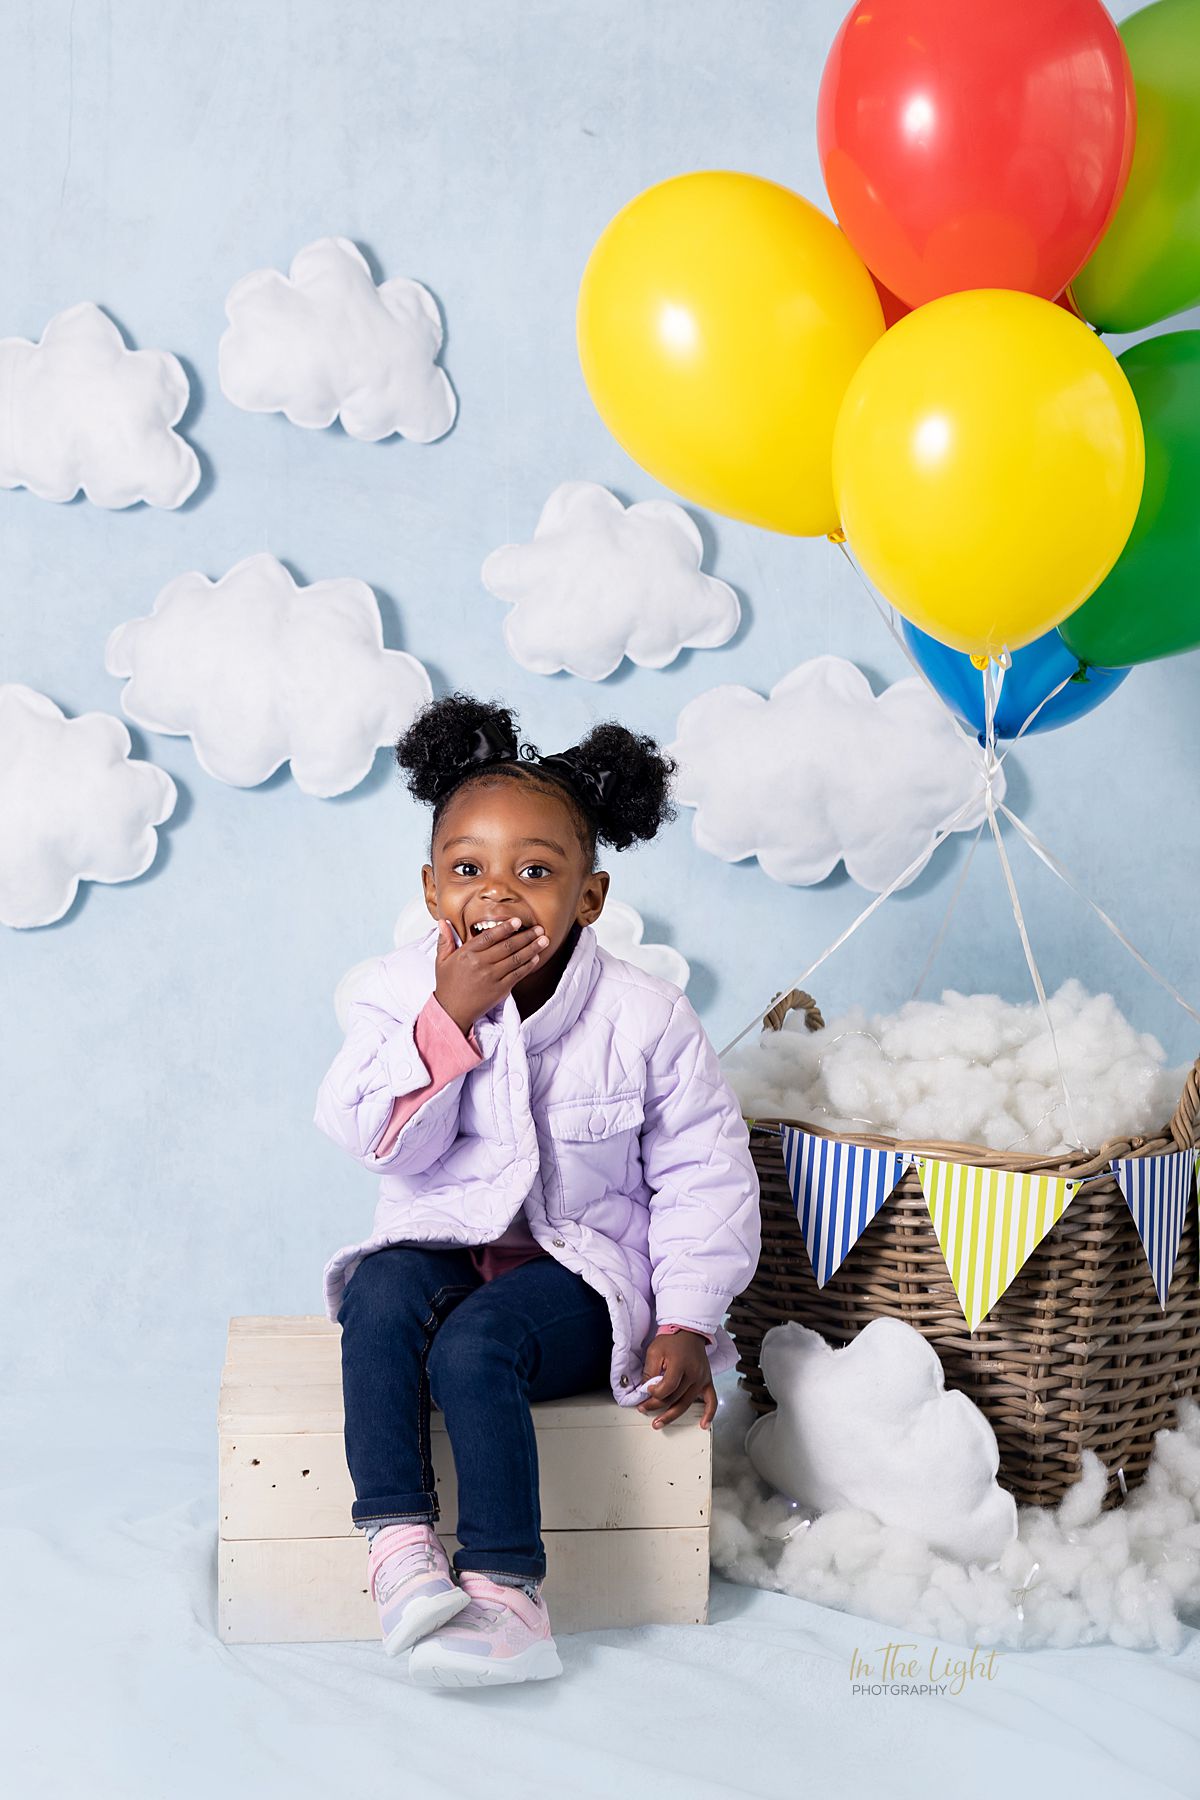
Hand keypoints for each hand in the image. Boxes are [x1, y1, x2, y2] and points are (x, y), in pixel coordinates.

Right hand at [433, 915, 549, 1033]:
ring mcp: (492, 977)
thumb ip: (445, 940)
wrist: (452, 1011)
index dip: (505, 927)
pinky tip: (536, 958)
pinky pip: (518, 974)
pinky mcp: (500, 989)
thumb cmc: (448, 985)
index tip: (518, 921)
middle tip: (538, 929)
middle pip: (508, 946)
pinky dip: (528, 965)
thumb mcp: (441, 961)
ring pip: (516, 959)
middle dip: (526, 936)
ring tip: (543, 940)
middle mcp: (481, 964)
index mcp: (467, 954)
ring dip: (532, 949)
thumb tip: (443, 922)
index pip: (490, 936)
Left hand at [636, 1331, 716, 1429]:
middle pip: (675, 1398)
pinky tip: (703, 1425)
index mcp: (680, 1364)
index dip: (654, 1393)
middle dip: (656, 1406)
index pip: (667, 1388)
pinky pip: (711, 1401)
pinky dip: (709, 1414)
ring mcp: (702, 1379)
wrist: (688, 1331)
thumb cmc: (671, 1339)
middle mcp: (694, 1374)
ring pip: (686, 1403)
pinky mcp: (707, 1381)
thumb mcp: (654, 1351)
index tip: (646, 1390)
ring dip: (672, 1416)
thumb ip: (649, 1372)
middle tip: (644, 1408)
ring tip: (659, 1423)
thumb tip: (644, 1391)